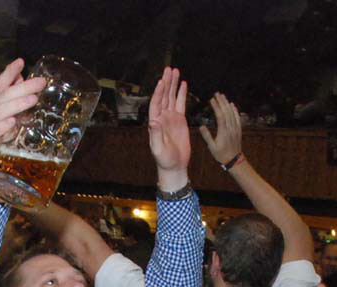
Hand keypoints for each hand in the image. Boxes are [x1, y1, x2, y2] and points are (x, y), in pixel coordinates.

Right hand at [0, 57, 46, 158]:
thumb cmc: (1, 130)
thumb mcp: (10, 111)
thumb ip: (15, 95)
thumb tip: (22, 77)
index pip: (1, 84)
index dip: (10, 72)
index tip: (21, 62)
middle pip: (4, 96)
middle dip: (23, 88)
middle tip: (40, 83)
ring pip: (0, 111)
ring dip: (17, 104)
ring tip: (32, 99)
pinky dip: (2, 126)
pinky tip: (12, 122)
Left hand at [147, 67, 190, 186]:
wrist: (174, 166)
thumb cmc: (164, 159)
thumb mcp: (158, 148)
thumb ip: (155, 135)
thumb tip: (153, 122)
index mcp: (155, 122)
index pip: (156, 103)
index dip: (159, 92)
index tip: (162, 81)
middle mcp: (162, 117)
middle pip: (164, 96)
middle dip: (167, 82)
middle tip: (170, 69)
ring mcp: (171, 118)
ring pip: (172, 97)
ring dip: (173, 84)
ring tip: (176, 71)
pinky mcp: (180, 120)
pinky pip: (180, 104)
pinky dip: (181, 94)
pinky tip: (183, 84)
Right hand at [197, 92, 241, 165]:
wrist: (234, 160)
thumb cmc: (221, 155)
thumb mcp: (212, 147)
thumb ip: (207, 136)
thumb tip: (201, 126)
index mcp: (223, 132)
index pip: (220, 116)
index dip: (216, 107)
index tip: (212, 100)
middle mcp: (231, 128)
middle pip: (226, 112)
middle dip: (221, 102)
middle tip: (217, 94)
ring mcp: (236, 128)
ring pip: (232, 113)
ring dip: (227, 104)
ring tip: (223, 96)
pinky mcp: (239, 129)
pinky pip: (237, 117)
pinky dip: (235, 110)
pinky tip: (232, 105)